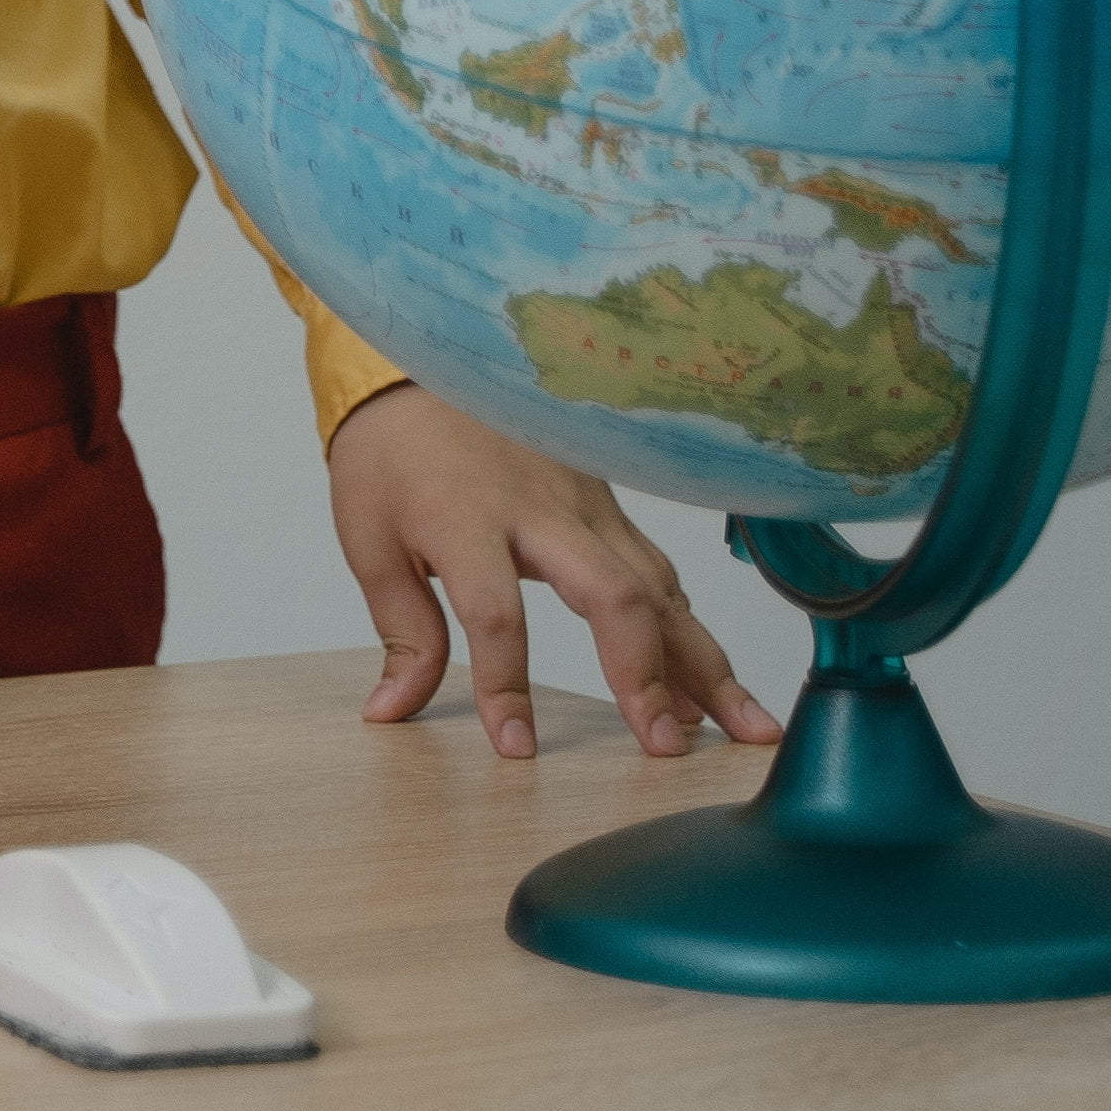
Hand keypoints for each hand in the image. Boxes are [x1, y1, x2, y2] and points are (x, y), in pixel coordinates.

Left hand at [326, 385, 783, 759]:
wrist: (420, 363)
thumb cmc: (390, 457)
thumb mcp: (369, 541)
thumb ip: (402, 631)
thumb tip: (392, 710)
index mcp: (465, 520)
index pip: (495, 613)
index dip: (506, 685)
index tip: (516, 746)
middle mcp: (539, 509)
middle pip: (612, 593)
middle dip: (646, 675)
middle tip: (664, 748)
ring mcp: (585, 501)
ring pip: (656, 584)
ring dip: (700, 660)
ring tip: (741, 729)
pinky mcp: (608, 502)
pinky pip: (657, 568)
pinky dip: (688, 626)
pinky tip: (710, 678)